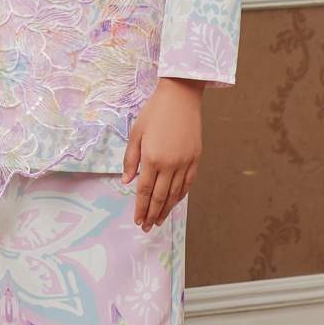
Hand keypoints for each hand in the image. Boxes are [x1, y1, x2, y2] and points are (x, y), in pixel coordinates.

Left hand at [122, 77, 203, 230]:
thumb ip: (131, 159)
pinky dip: (180, 196)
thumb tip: (128, 181)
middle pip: (159, 196)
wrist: (180, 96)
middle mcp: (169, 164)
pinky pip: (187, 183)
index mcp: (152, 158)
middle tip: (147, 227)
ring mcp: (184, 162)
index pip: (144, 191)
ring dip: (166, 209)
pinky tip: (174, 203)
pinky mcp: (195, 158)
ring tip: (159, 221)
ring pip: (174, 193)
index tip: (138, 220)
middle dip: (152, 214)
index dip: (140, 208)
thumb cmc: (154, 112)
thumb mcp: (136, 133)